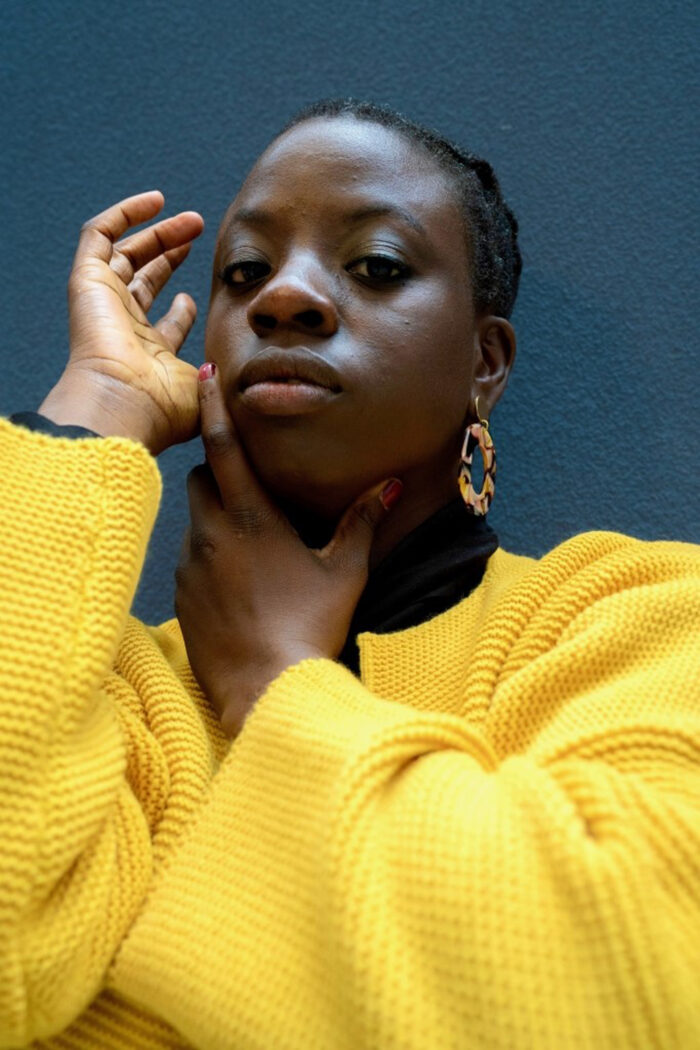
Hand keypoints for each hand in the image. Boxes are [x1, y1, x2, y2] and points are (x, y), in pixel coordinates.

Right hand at [40, 191, 203, 454]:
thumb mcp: (207, 394)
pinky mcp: (88, 281)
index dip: (184, 308)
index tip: (200, 297)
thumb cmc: (163, 411)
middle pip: (143, 280)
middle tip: (200, 236)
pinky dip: (125, 213)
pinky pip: (99, 234)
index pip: (162, 324)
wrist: (123, 407)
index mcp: (147, 357)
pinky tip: (157, 201)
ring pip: (126, 253)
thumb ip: (221, 379)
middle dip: (172, 254)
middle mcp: (123, 328)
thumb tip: (232, 372)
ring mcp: (104, 303)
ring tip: (192, 219)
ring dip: (159, 232)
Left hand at [174, 365, 401, 736]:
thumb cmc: (311, 623)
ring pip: (193, 519)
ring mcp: (192, 567)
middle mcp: (213, 533)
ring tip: (247, 541)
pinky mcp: (181, 597)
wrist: (266, 685)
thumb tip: (392, 482)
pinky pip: (189, 559)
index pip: (224, 447)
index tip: (207, 374)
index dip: (215, 407)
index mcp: (252, 517)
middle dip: (216, 472)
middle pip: (199, 478)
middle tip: (247, 486)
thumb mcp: (344, 569)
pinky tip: (235, 582)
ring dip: (213, 516)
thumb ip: (363, 519)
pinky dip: (207, 555)